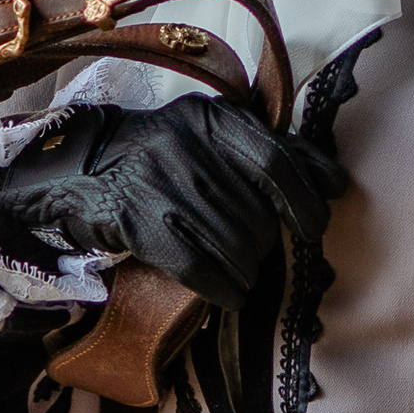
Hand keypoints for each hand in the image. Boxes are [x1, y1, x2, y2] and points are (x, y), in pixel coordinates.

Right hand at [0, 98, 345, 309]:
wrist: (80, 168)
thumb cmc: (162, 154)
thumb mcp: (211, 133)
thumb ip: (269, 149)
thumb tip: (333, 181)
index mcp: (214, 119)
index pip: (277, 162)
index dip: (304, 200)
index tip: (315, 224)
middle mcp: (188, 145)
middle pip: (255, 214)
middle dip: (265, 243)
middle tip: (259, 252)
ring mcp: (161, 183)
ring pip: (233, 246)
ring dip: (246, 271)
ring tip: (242, 273)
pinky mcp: (139, 222)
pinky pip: (200, 269)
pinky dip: (223, 289)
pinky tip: (227, 293)